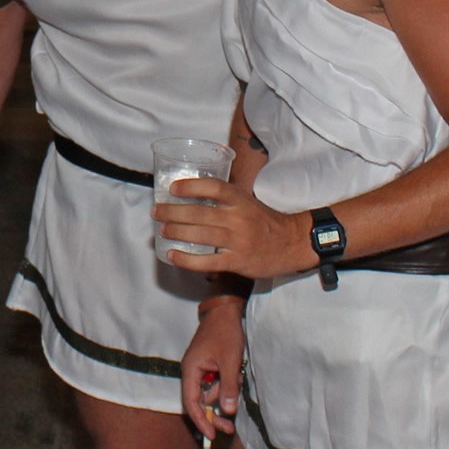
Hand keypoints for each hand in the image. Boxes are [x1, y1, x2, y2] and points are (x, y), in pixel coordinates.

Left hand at [156, 172, 316, 281]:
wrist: (291, 243)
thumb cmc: (264, 221)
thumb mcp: (248, 202)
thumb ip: (225, 199)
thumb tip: (191, 194)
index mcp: (241, 200)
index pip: (214, 188)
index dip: (191, 186)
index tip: (173, 188)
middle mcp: (239, 218)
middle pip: (200, 213)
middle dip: (173, 212)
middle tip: (156, 211)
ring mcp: (238, 241)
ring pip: (201, 235)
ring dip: (177, 232)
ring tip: (162, 230)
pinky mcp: (238, 261)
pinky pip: (207, 262)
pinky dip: (187, 259)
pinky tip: (172, 255)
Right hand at [181, 299, 244, 441]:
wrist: (225, 311)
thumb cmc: (226, 333)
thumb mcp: (230, 361)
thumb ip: (228, 387)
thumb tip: (227, 412)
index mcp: (190, 370)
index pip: (191, 403)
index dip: (201, 420)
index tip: (212, 436)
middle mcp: (191, 372)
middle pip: (200, 402)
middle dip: (215, 415)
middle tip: (229, 430)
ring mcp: (199, 369)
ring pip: (210, 393)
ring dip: (225, 394)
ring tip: (239, 380)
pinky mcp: (208, 366)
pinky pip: (216, 383)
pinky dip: (226, 385)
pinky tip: (237, 376)